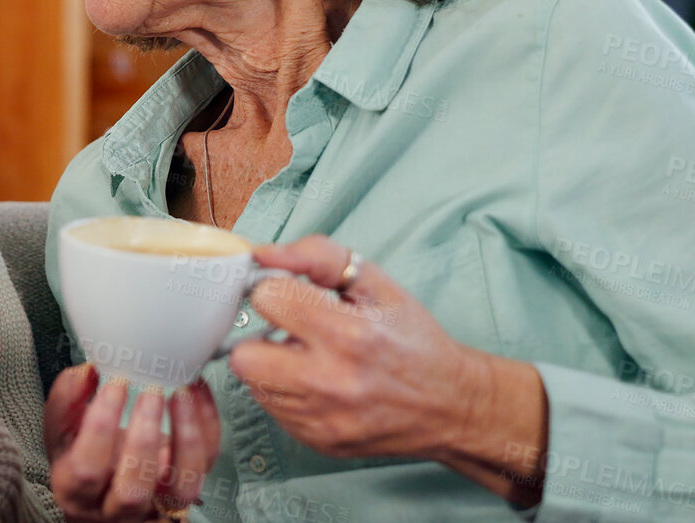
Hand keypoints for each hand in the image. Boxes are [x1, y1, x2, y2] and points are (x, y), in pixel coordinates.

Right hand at [45, 364, 215, 521]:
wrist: (103, 490)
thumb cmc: (81, 457)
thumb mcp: (60, 431)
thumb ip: (66, 400)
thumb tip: (88, 371)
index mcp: (75, 493)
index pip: (86, 470)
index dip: (100, 427)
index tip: (113, 386)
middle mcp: (116, 508)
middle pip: (133, 490)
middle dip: (144, 440)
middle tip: (150, 393)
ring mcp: (156, 504)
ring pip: (181, 487)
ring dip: (186, 438)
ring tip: (181, 394)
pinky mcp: (186, 490)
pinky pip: (206, 463)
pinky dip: (207, 425)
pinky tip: (196, 393)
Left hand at [232, 235, 546, 502]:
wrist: (451, 404)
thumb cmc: (412, 339)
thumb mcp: (376, 283)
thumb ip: (317, 256)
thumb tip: (264, 254)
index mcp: (347, 334)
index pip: (266, 299)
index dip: (277, 290)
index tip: (292, 295)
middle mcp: (330, 382)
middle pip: (243, 354)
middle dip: (261, 335)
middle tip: (288, 331)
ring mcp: (322, 419)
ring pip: (254, 384)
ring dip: (272, 365)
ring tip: (307, 357)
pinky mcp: (317, 440)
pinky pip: (273, 410)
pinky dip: (286, 393)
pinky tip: (316, 382)